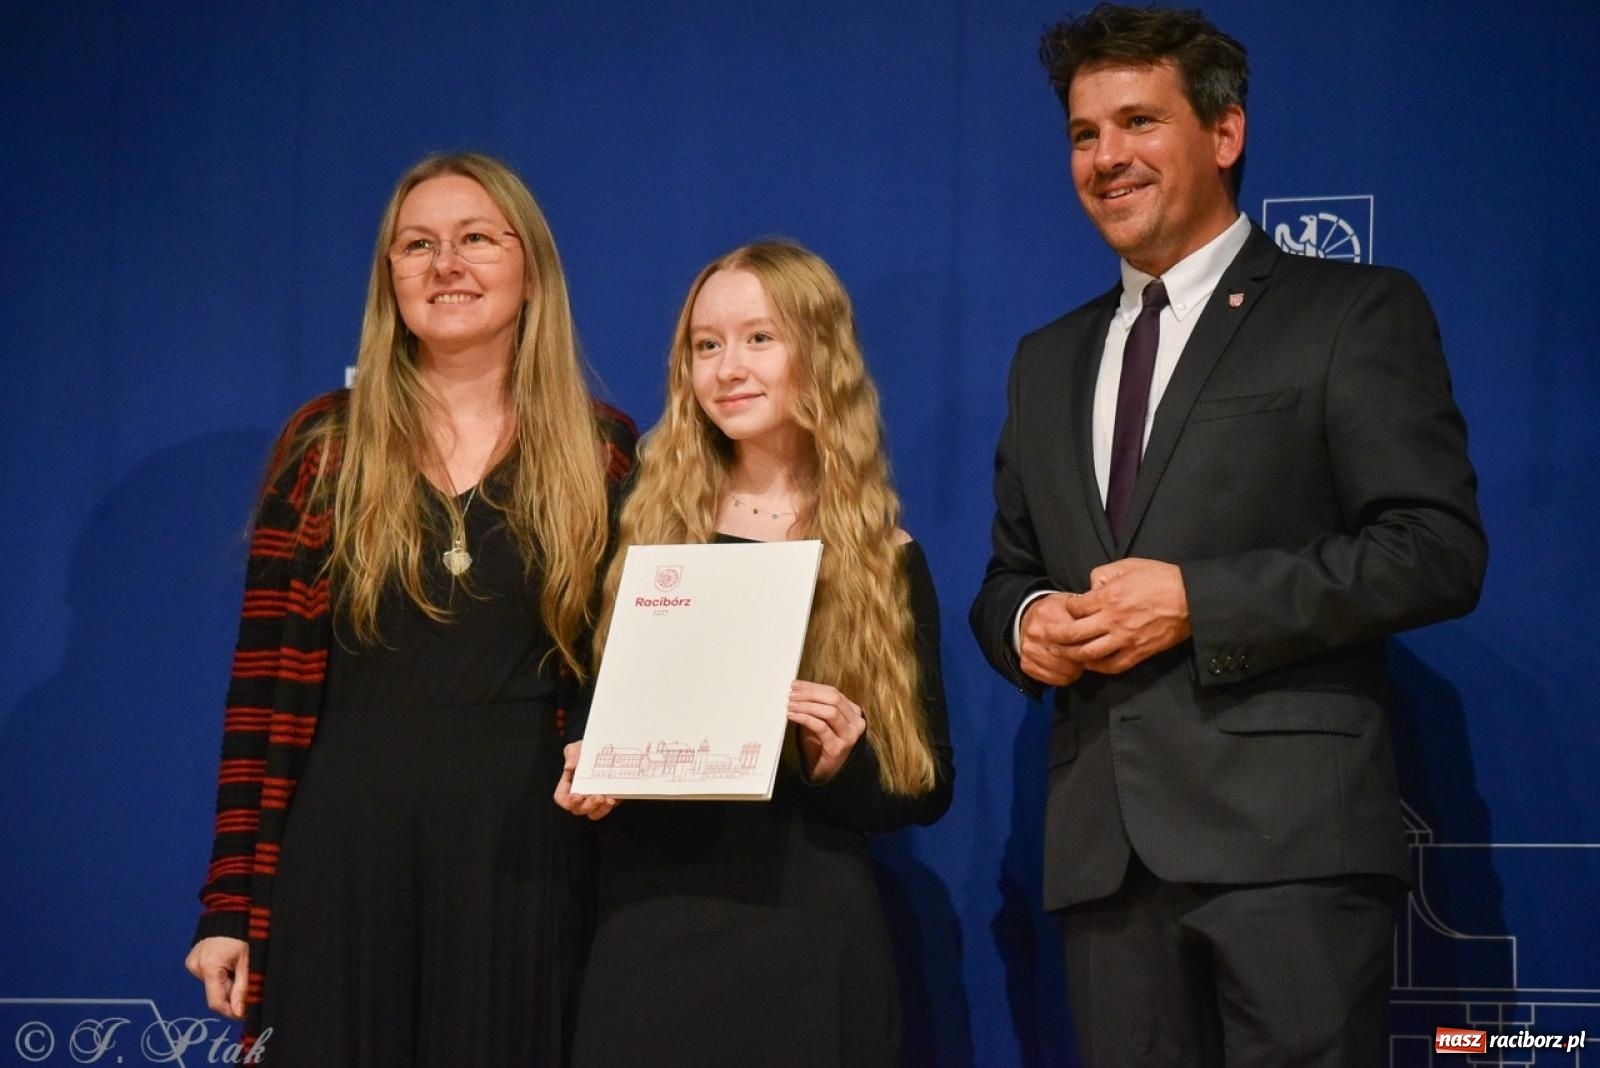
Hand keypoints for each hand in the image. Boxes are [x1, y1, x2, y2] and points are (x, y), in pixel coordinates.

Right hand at [185, 936, 248, 1019]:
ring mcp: (191, 965)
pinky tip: (223, 964)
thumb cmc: (238, 938)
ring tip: (232, 969)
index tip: (242, 1015)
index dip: (229, 1012)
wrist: (224, 918)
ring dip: (224, 985)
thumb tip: (239, 1012)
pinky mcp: (190, 963)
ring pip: (210, 987)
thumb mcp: (245, 963)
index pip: (216, 1002)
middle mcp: (197, 968)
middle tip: (242, 985)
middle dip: (229, 996)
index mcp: (210, 968)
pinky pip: (205, 977)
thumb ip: (241, 988)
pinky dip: (216, 977)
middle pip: (214, 994)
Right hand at [553, 741, 620, 820]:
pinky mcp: (607, 799)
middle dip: (587, 805)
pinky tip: (613, 799)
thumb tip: (569, 767)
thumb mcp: (577, 748)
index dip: (567, 800)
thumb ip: (571, 754)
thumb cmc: (586, 749)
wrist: (605, 747)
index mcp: (568, 784)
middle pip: (578, 809)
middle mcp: (579, 795)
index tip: (577, 796)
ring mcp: (593, 799)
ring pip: (593, 813)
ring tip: (607, 799)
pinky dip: (608, 806)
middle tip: (597, 797)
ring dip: (599, 809)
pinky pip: (606, 809)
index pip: (561, 798)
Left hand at [787, 681, 865, 782]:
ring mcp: (849, 736)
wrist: (827, 774)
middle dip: (810, 694)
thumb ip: (815, 706)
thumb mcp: (821, 722)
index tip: (795, 684)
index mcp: (854, 713)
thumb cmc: (821, 745)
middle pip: (833, 699)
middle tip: (791, 694)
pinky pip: (820, 727)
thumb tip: (797, 689)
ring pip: (829, 711)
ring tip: (790, 704)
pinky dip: (805, 718)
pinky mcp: (838, 747)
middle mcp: (856, 723)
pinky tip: (792, 715)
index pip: (834, 692)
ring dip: (807, 705)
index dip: (813, 687)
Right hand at [1019, 592, 1088, 685]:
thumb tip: (1102, 624)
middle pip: (1071, 656)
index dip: (1091, 641)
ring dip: (1075, 670)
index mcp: (1049, 613)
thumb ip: (1084, 612)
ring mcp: (1030, 649)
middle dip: (1084, 658)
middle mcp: (1036, 632)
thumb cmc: (1052, 612)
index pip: (1076, 635)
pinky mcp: (1027, 664)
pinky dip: (1063, 677)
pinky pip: (1053, 680)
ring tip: (1076, 662)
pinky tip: (1065, 668)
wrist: (1024, 617)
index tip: (1096, 642)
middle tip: (1087, 654)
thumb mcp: (1068, 603)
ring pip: (1064, 671)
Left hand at [1059, 558, 1190, 673]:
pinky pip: (1112, 666)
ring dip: (1072, 655)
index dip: (1068, 608)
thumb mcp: (1128, 565)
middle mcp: (1112, 621)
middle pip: (1074, 635)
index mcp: (1108, 598)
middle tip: (1049, 636)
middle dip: (1057, 636)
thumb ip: (1103, 573)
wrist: (1191, 599)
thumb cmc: (1161, 578)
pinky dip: (1098, 667)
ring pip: (1088, 654)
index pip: (1075, 608)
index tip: (1069, 607)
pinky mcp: (1138, 653)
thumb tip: (1090, 587)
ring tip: (1064, 653)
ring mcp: (1125, 640)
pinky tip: (1091, 663)